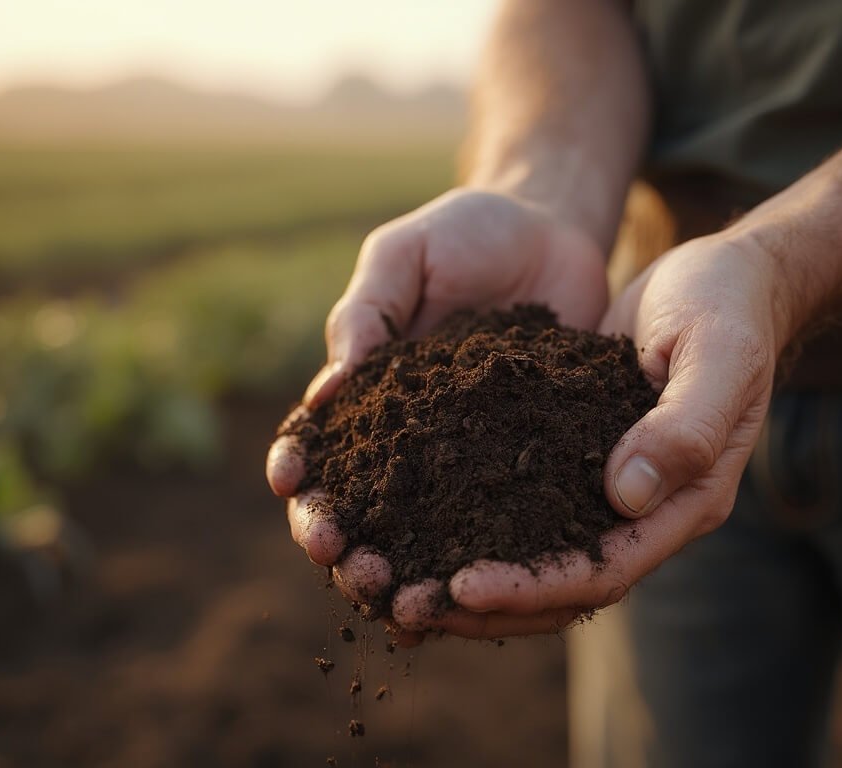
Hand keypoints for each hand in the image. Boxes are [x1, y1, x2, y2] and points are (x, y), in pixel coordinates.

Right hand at [266, 187, 608, 639]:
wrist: (552, 231)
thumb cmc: (465, 234)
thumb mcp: (404, 256)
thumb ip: (367, 313)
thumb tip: (326, 393)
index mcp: (366, 391)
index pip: (317, 445)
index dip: (298, 470)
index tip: (289, 483)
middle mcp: (408, 437)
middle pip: (360, 505)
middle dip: (340, 539)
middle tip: (343, 561)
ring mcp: (465, 456)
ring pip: (421, 532)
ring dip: (401, 570)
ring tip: (399, 598)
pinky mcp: (523, 463)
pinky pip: (499, 521)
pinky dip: (481, 563)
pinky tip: (476, 597)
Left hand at [442, 232, 783, 634]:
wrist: (723, 281)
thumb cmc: (728, 310)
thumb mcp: (718, 357)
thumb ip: (685, 426)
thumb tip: (625, 494)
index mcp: (686, 501)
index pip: (603, 571)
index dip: (533, 587)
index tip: (462, 587)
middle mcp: (644, 510)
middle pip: (559, 586)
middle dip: (486, 603)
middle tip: (407, 605)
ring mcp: (608, 487)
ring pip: (533, 555)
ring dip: (467, 574)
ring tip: (397, 581)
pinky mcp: (575, 455)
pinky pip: (521, 503)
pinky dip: (472, 520)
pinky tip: (415, 518)